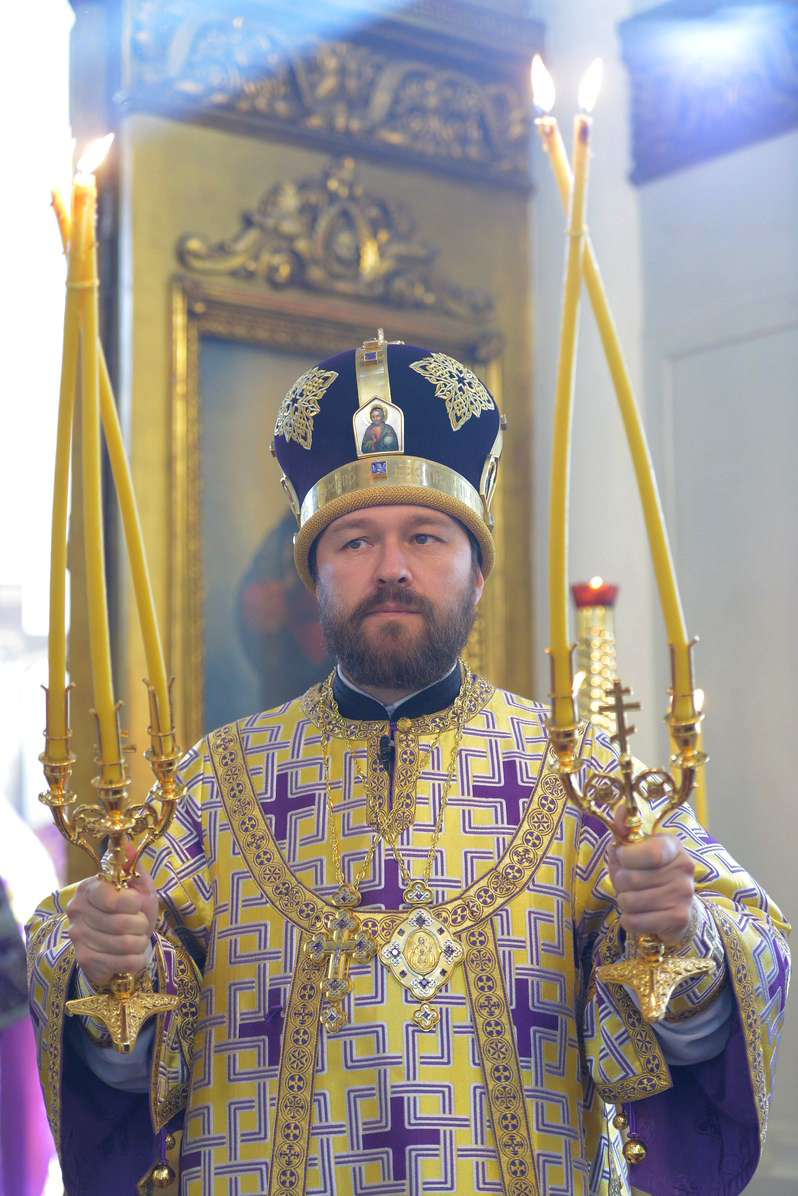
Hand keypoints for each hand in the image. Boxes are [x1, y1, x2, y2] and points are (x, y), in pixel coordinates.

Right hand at [66, 842, 157, 986]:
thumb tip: (125, 838)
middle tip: (137, 924)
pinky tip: (129, 955)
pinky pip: (125, 963)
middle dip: (140, 925)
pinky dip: (136, 960)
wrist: (120, 945)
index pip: (112, 899)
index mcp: (89, 888)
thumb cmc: (131, 912)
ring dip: (140, 943)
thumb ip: (132, 865)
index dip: (133, 904)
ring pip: (127, 945)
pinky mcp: (84, 961)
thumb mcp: (138, 886)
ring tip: (134, 938)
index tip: (135, 904)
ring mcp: (78, 937)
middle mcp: (77, 911)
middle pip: (123, 924)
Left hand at [607, 808, 695, 945]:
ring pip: (630, 901)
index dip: (628, 857)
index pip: (651, 852)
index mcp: (672, 846)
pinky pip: (635, 921)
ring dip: (624, 903)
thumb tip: (619, 813)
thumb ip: (624, 831)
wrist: (676, 909)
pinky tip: (640, 916)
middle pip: (631, 879)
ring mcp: (684, 894)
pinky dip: (629, 920)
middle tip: (630, 886)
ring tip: (636, 900)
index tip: (624, 858)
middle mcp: (684, 867)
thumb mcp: (634, 852)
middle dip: (621, 884)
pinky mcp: (679, 919)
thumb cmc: (648, 876)